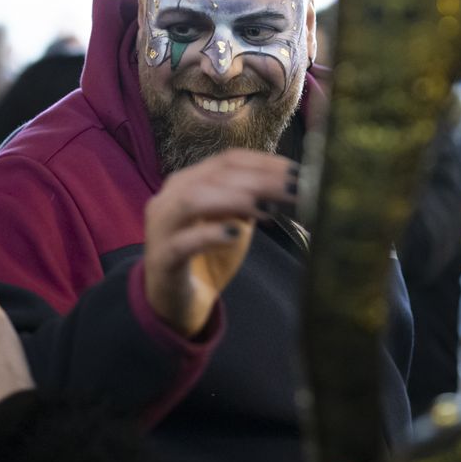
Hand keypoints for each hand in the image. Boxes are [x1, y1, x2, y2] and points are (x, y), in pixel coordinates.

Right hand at [143, 149, 296, 337]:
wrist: (173, 301)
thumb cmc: (206, 258)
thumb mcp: (233, 224)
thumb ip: (250, 204)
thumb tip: (287, 188)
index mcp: (188, 182)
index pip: (228, 160)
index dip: (265, 163)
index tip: (298, 172)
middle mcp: (170, 197)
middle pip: (216, 175)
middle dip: (260, 180)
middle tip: (294, 190)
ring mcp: (162, 227)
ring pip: (193, 199)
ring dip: (235, 199)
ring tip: (268, 210)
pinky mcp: (162, 258)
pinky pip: (183, 241)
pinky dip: (211, 234)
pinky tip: (236, 234)